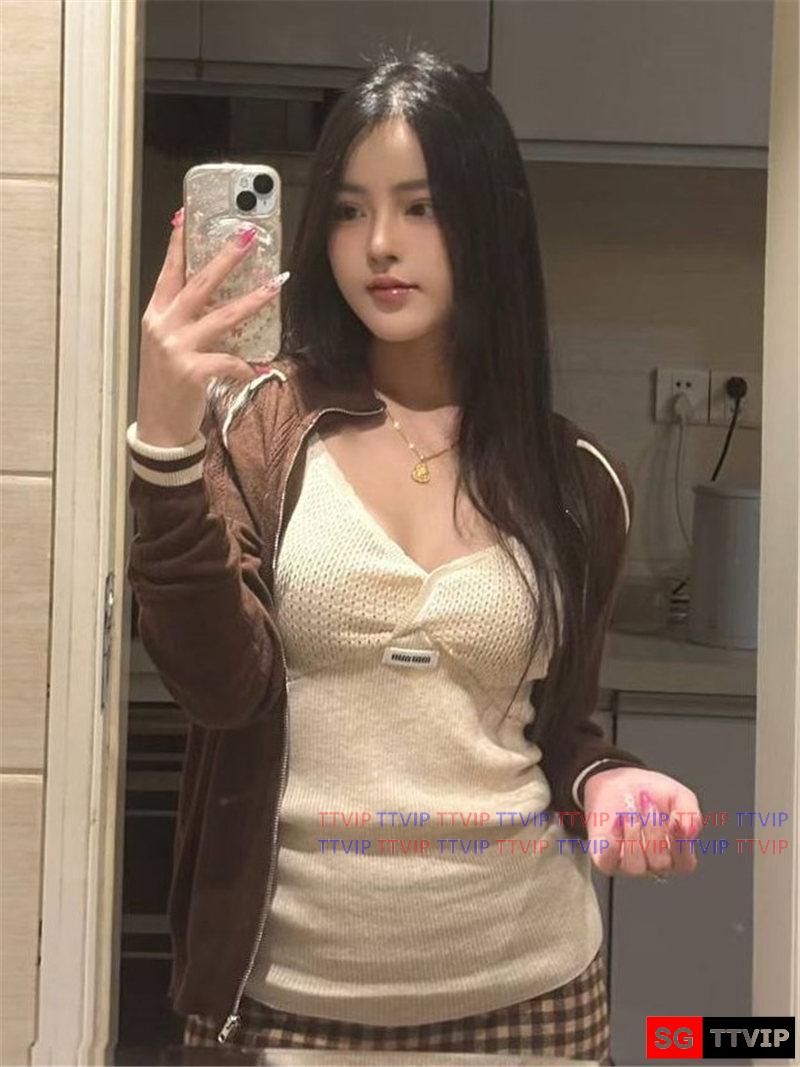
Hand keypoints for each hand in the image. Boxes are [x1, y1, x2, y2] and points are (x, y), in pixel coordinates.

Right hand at [135, 208, 286, 446]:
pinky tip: (258, 368)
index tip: (185, 214)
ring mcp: (176, 348)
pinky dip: (246, 364)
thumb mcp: (169, 345)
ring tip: (275, 285)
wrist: (159, 425)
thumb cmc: (169, 384)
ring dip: (252, 300)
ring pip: (221, 316)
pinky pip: (228, 361)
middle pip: (199, 283)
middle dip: (225, 258)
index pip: (168, 272)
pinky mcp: (191, 371)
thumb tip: (216, 299)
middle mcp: (164, 326)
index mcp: (156, 315)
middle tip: (246, 236)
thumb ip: (185, 321)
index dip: (177, 244)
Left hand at [582, 767, 701, 878]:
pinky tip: (614, 826)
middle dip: (654, 831)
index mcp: (675, 852)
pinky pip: (607, 862)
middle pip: (659, 864)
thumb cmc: (649, 792)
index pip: (685, 863)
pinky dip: (610, 846)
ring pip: (634, 865)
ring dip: (633, 835)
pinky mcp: (605, 857)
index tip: (674, 819)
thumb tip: (691, 831)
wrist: (618, 780)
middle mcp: (652, 863)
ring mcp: (628, 863)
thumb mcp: (678, 795)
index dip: (680, 843)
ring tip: (630, 812)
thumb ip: (690, 813)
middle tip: (649, 804)